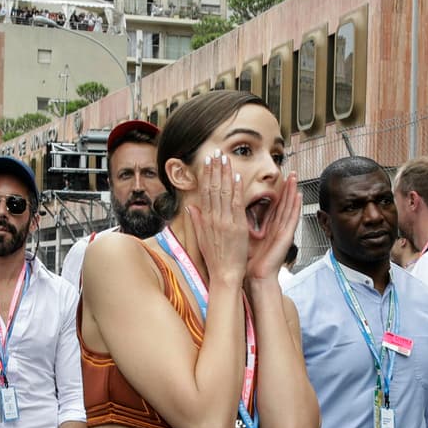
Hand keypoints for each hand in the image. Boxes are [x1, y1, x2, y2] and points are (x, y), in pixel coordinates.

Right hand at [187, 154, 247, 287]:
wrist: (225, 274)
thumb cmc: (215, 259)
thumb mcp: (202, 239)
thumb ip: (197, 221)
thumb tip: (190, 206)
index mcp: (205, 220)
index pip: (205, 192)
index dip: (206, 175)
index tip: (208, 162)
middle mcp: (213, 218)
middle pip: (213, 188)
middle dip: (214, 169)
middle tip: (216, 153)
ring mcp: (225, 222)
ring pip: (223, 193)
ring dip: (225, 174)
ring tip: (225, 159)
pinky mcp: (237, 227)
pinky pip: (236, 205)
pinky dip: (236, 191)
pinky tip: (237, 178)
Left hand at [246, 173, 301, 282]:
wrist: (256, 277)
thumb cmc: (249, 262)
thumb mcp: (242, 238)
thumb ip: (239, 224)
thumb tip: (229, 214)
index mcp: (267, 228)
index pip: (273, 206)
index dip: (276, 192)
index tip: (278, 179)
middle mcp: (277, 228)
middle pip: (283, 204)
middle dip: (287, 188)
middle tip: (290, 172)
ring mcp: (283, 232)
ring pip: (289, 207)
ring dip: (292, 192)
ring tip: (295, 177)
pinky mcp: (286, 237)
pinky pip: (292, 219)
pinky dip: (296, 207)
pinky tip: (299, 195)